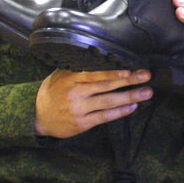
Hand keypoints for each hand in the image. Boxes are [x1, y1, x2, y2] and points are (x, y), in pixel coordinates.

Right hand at [34, 69, 151, 137]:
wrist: (37, 117)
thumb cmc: (52, 92)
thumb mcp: (60, 76)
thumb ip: (78, 69)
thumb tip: (101, 58)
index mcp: (69, 78)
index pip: (95, 72)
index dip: (113, 70)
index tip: (130, 67)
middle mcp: (74, 93)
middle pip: (106, 85)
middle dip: (128, 80)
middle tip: (146, 75)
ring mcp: (78, 109)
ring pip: (108, 101)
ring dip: (130, 96)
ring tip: (146, 92)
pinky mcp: (82, 123)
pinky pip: (104, 117)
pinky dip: (119, 112)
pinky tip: (132, 107)